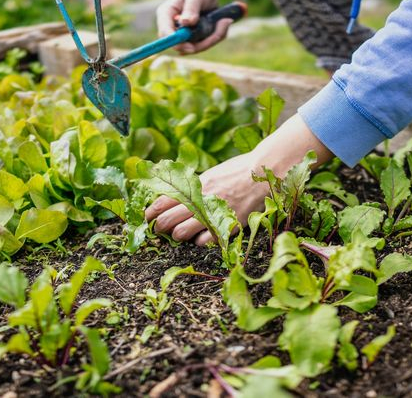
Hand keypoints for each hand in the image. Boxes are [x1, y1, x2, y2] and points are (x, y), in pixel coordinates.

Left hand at [145, 115, 334, 245]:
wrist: (264, 170)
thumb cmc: (238, 171)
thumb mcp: (212, 174)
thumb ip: (195, 185)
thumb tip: (176, 195)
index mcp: (196, 184)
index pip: (164, 199)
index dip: (152, 211)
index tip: (147, 216)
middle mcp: (201, 198)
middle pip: (169, 218)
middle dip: (159, 226)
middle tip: (158, 230)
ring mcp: (214, 212)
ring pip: (182, 232)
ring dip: (177, 235)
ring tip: (178, 235)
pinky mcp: (228, 223)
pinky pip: (205, 240)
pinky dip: (199, 241)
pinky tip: (200, 239)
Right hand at [156, 0, 232, 54]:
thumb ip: (191, 8)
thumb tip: (186, 23)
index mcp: (166, 15)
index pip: (165, 33)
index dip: (177, 43)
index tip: (191, 46)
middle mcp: (173, 27)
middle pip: (181, 46)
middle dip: (201, 43)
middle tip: (219, 31)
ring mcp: (184, 34)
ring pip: (196, 47)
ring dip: (213, 38)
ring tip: (225, 21)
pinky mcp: (195, 38)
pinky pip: (206, 44)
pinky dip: (216, 36)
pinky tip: (223, 22)